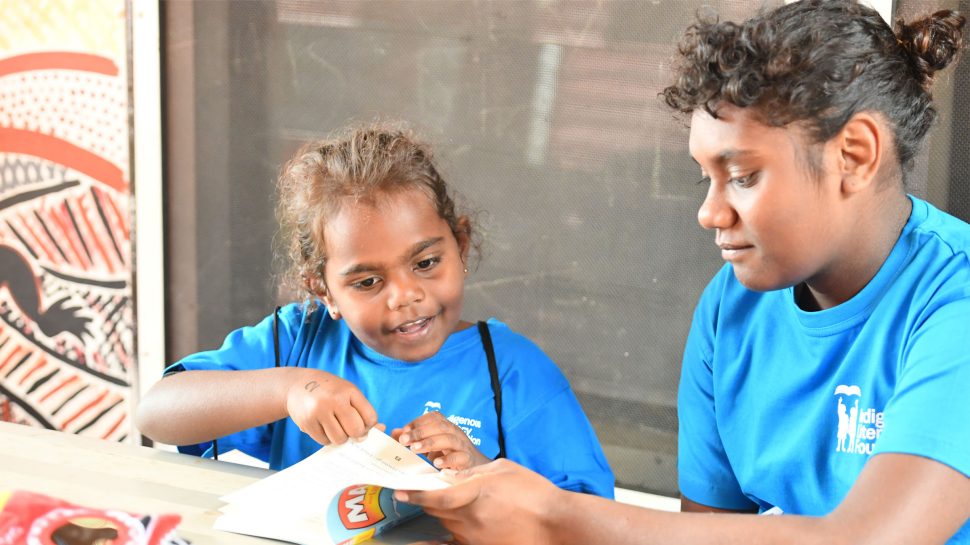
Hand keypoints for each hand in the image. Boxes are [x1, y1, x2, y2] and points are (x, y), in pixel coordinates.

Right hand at [285, 370, 376, 445]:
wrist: (298, 384)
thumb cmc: (330, 392)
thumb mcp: (348, 393)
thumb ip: (363, 411)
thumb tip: (382, 429)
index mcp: (349, 391)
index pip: (370, 418)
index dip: (368, 425)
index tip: (361, 422)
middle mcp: (334, 400)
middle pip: (356, 430)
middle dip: (355, 434)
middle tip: (348, 427)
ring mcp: (319, 411)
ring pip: (340, 439)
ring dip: (340, 437)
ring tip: (334, 425)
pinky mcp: (306, 422)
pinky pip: (324, 441)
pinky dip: (326, 438)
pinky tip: (323, 426)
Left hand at [393, 411, 489, 469]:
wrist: (476, 470)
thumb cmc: (451, 456)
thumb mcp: (431, 447)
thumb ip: (414, 439)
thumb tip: (395, 432)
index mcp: (447, 428)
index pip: (434, 417)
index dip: (418, 422)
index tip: (404, 431)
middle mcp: (456, 433)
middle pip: (440, 426)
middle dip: (420, 432)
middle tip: (404, 440)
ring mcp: (463, 446)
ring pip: (449, 439)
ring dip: (430, 443)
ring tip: (414, 450)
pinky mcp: (468, 460)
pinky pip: (460, 457)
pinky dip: (447, 459)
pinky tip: (436, 463)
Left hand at [395, 459, 561, 544]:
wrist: (557, 523)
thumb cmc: (534, 492)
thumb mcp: (502, 469)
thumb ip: (474, 472)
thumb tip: (452, 474)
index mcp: (476, 494)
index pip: (435, 496)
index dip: (415, 494)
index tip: (400, 490)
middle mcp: (471, 518)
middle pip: (437, 510)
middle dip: (430, 499)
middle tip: (426, 489)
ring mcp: (475, 537)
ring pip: (446, 524)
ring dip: (442, 513)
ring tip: (451, 503)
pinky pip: (452, 543)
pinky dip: (439, 541)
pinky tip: (424, 543)